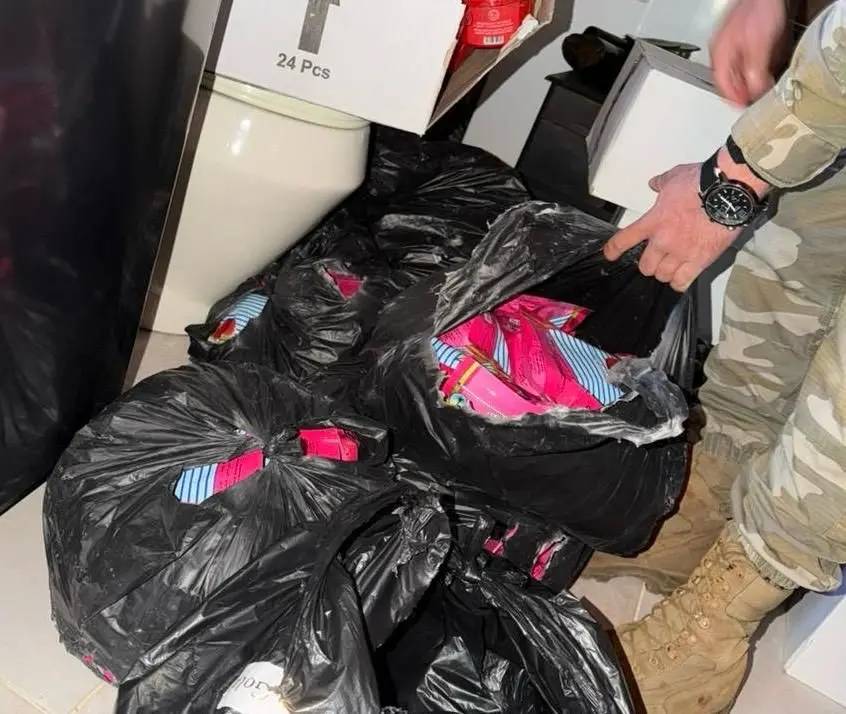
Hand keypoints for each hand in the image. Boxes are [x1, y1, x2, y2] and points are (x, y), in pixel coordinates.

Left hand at [603, 163, 740, 292]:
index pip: (625, 240)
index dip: (614, 250)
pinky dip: (679, 283)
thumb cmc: (702, 182)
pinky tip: (681, 278)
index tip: (610, 255)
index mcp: (653, 221)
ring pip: (662, 276)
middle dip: (648, 264)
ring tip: (670, 267)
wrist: (729, 191)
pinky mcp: (700, 261)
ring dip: (664, 273)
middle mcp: (663, 241)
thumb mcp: (675, 177)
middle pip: (645, 267)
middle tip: (656, 258)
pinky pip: (682, 282)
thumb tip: (654, 183)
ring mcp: (681, 253)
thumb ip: (661, 183)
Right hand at [710, 0, 788, 105]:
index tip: (745, 108)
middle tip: (755, 102)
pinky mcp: (742, 42)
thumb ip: (755, 72)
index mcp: (720, 56)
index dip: (733, 101)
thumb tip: (755, 94)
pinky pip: (743, 64)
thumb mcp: (758, 46)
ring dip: (747, 83)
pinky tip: (763, 71)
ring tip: (761, 89)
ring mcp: (731, 47)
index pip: (722, 87)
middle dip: (741, 93)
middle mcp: (722, 53)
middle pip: (728, 82)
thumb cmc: (759, 10)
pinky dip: (752, 71)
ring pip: (736, 74)